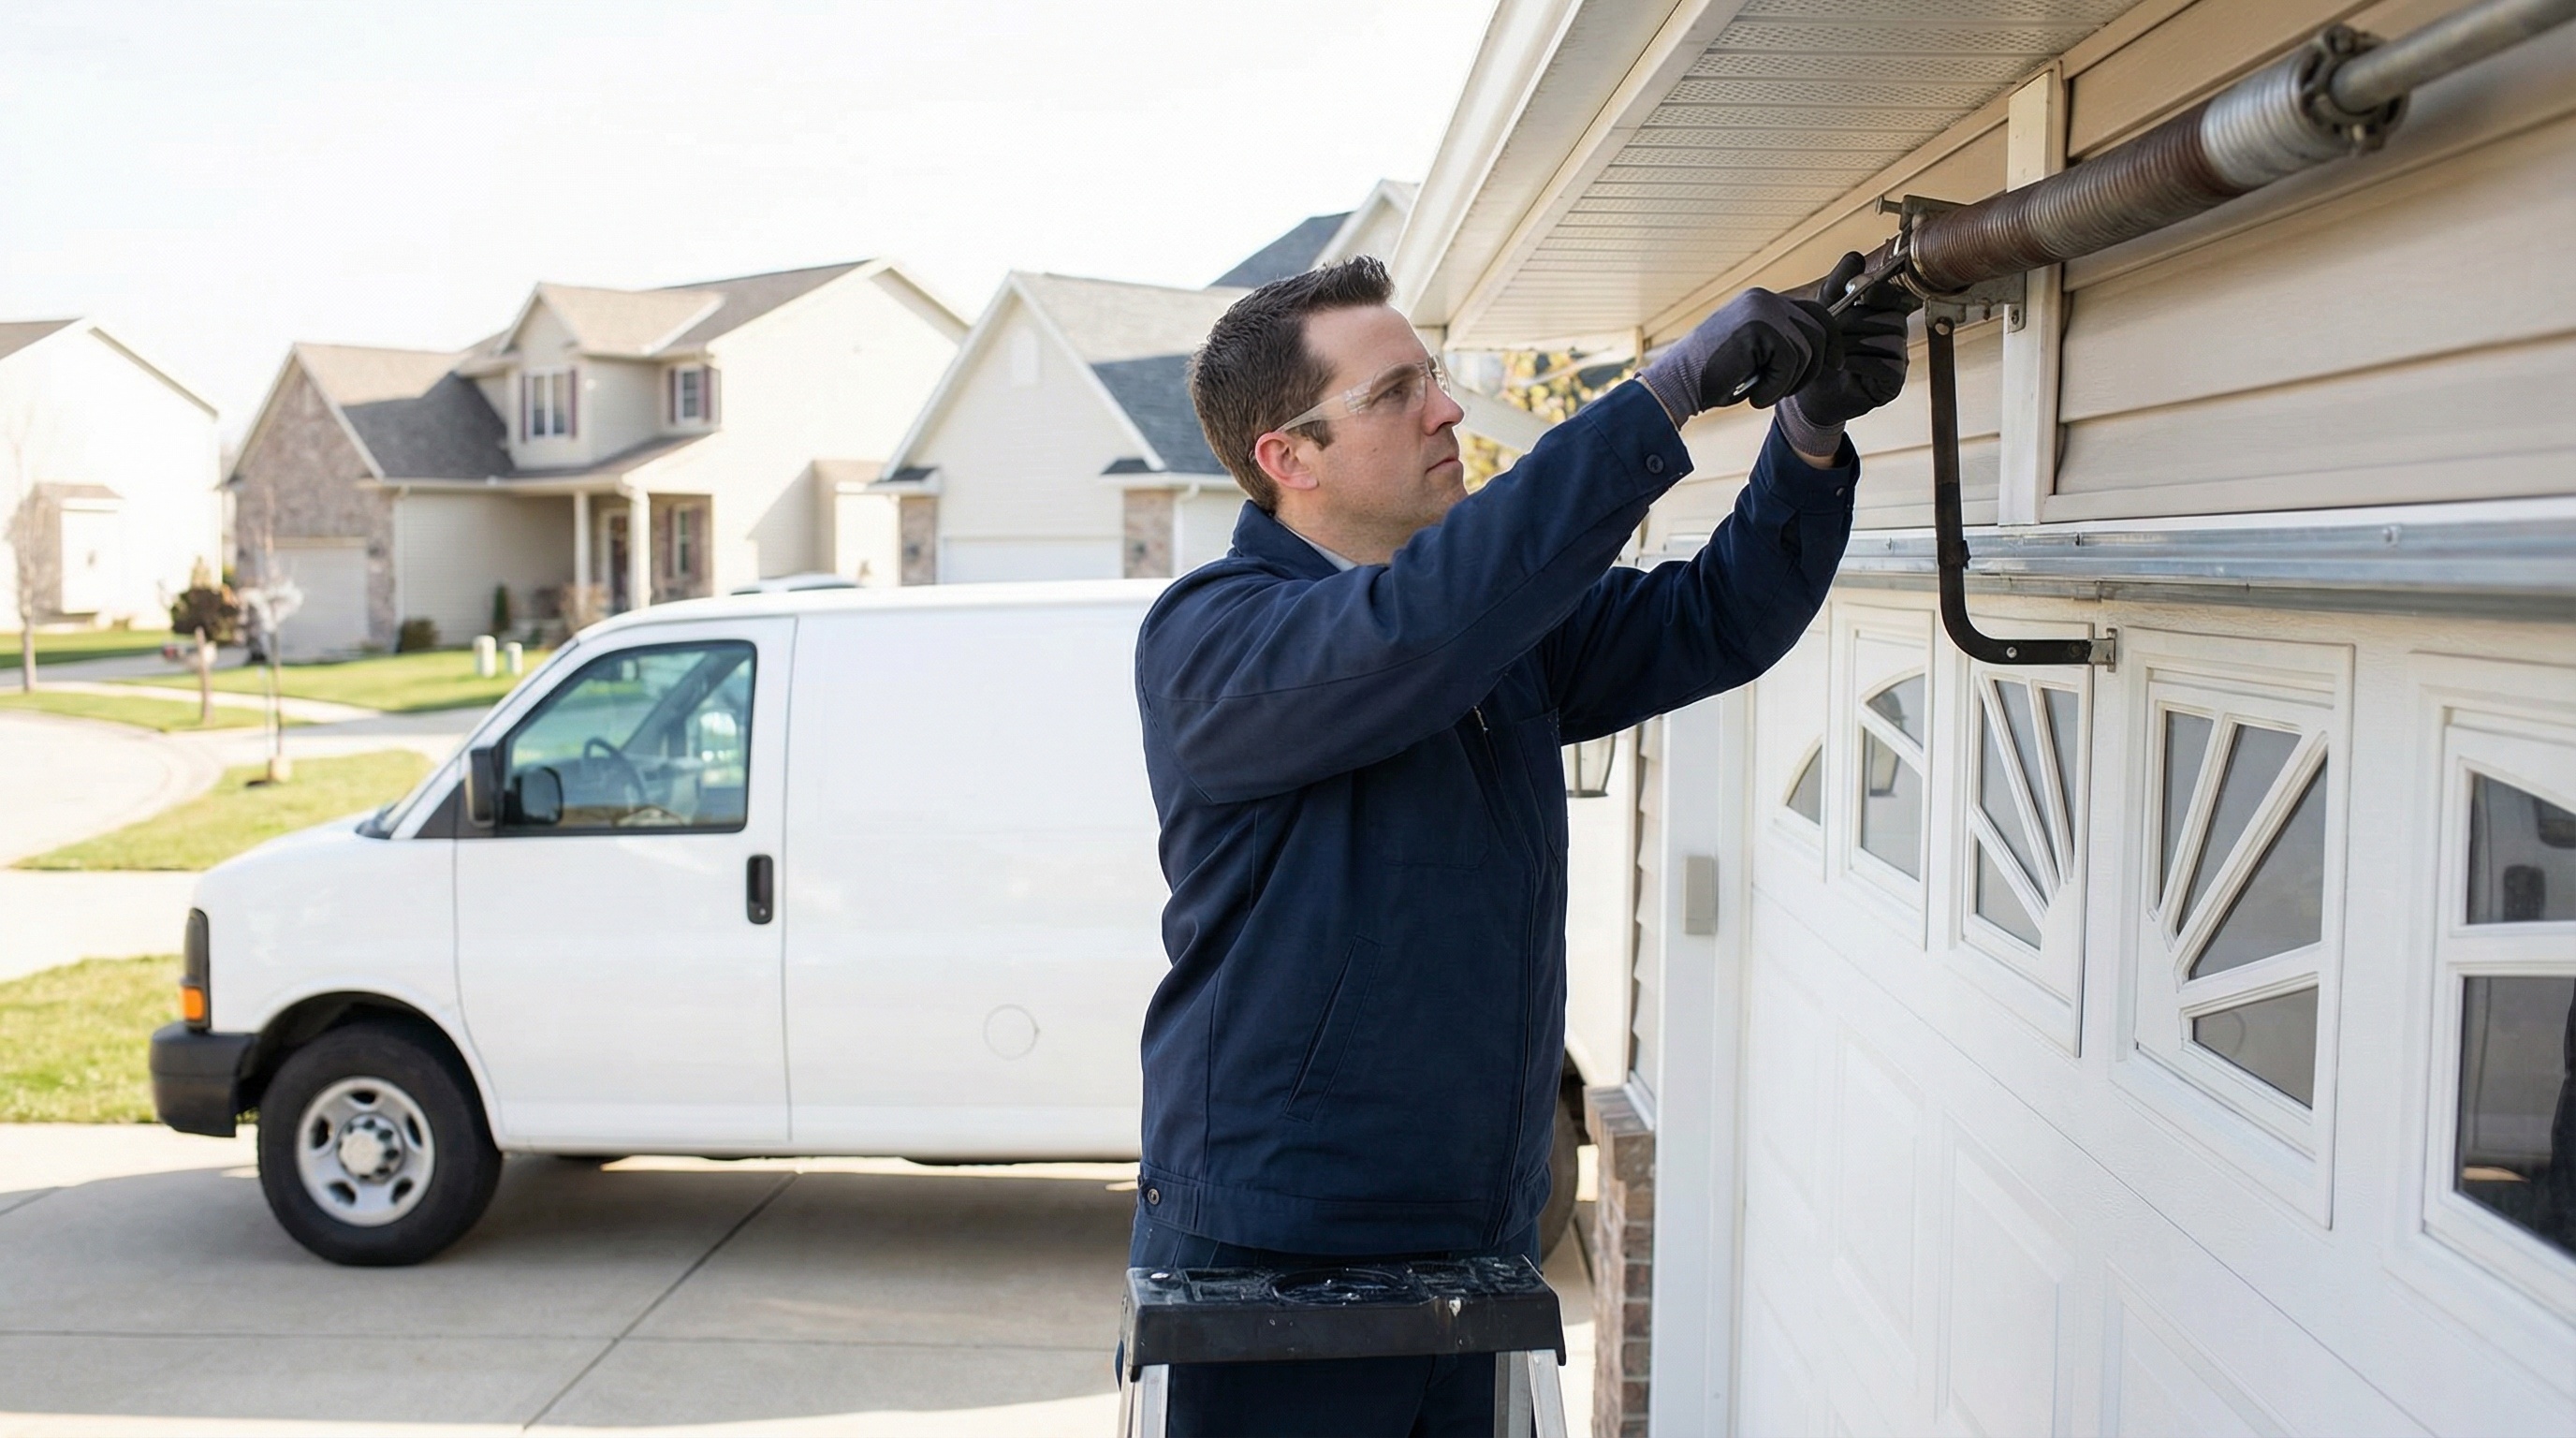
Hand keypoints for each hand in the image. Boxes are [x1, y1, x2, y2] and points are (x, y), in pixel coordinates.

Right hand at [1638, 288, 1837, 424]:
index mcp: (1763, 301)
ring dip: (1789, 382)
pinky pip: (1790, 362)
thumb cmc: (1713, 378)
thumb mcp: (1756, 354)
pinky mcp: (1759, 326)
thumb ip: (1783, 343)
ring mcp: (1762, 309)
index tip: (1834, 364)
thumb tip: (1823, 349)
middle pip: (1820, 328)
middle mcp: (1765, 298)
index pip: (1815, 312)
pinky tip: (1752, 394)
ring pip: (1808, 350)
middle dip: (1815, 366)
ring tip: (1761, 392)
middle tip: (1789, 389)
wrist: (1678, 385)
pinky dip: (1776, 387)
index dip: (1830, 340)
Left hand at [1788, 251, 1911, 427]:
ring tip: (1833, 351)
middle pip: (1892, 318)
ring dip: (1855, 344)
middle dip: (1857, 322)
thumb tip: (1856, 257)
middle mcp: (1895, 335)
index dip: (1880, 292)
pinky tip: (1840, 366)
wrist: (1807, 394)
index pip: (1895, 296)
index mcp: (1882, 315)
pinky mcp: (1893, 384)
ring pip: (1890, 340)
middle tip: (1832, 331)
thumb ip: (1838, 284)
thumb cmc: (1818, 351)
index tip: (1860, 293)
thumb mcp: (1822, 312)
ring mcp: (1897, 360)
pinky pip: (1887, 366)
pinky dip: (1860, 363)